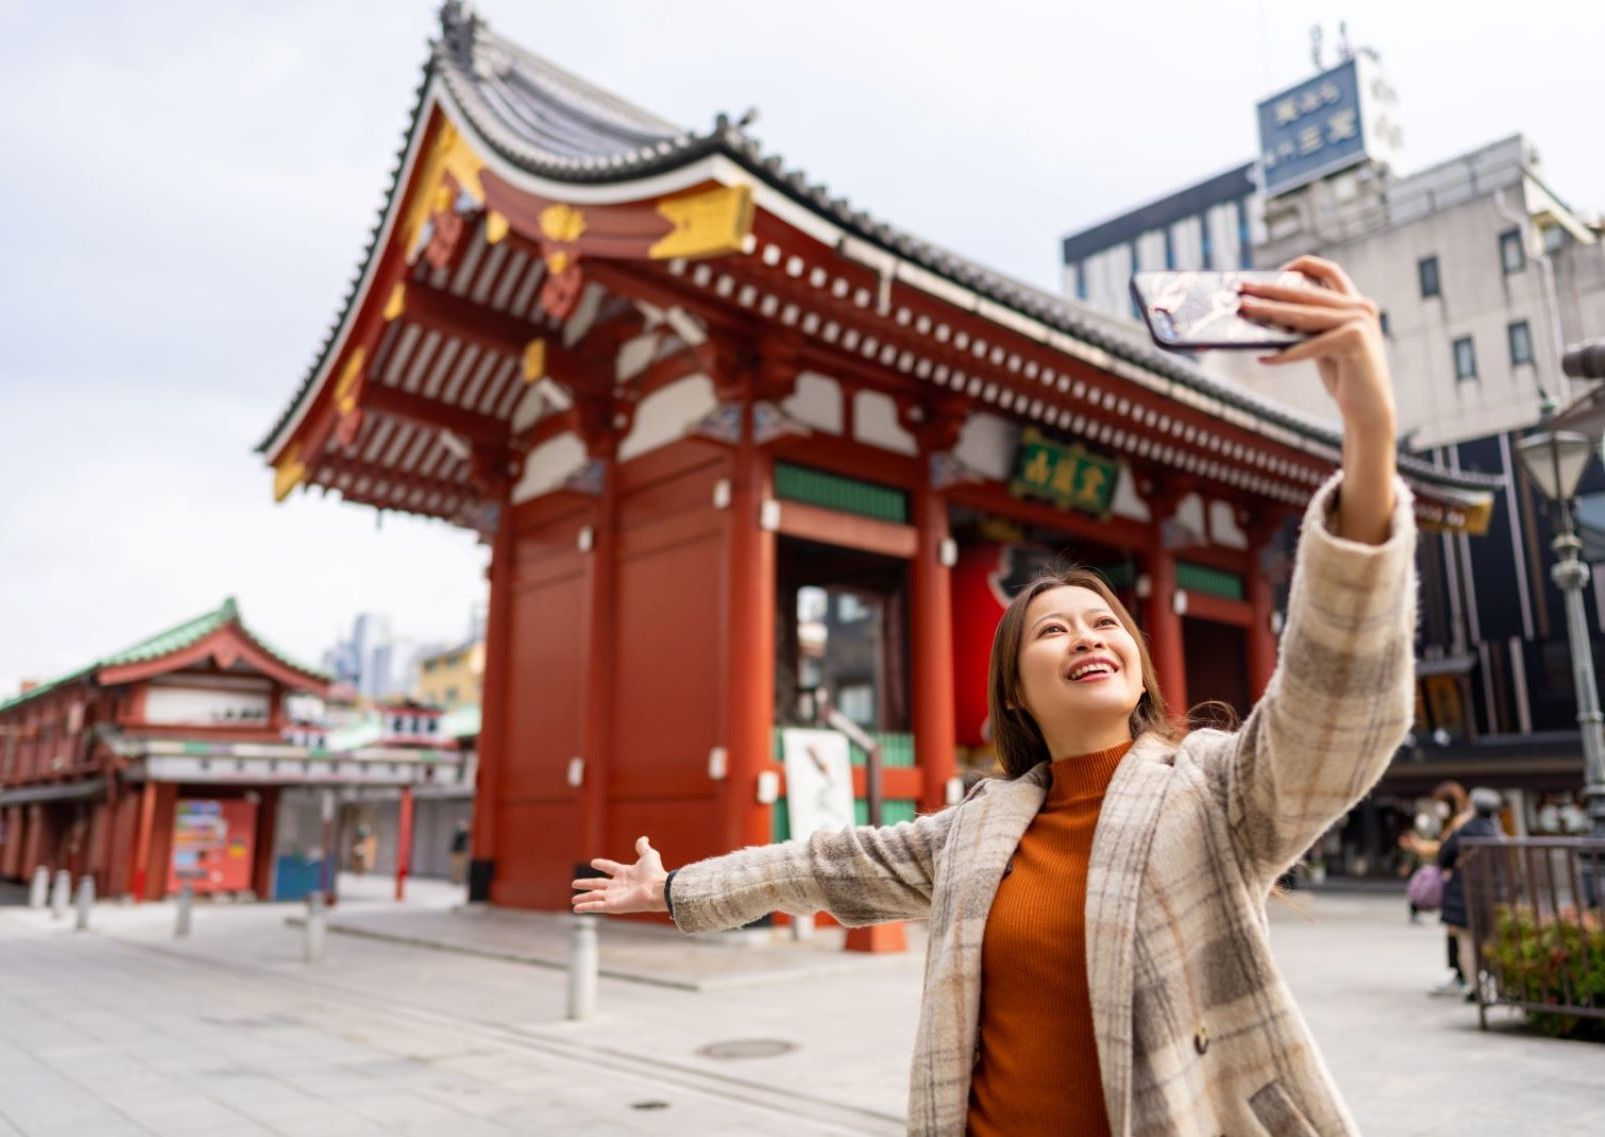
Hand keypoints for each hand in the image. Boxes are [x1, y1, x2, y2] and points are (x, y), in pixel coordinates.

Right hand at [570, 836, 668, 915]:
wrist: (657, 889)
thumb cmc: (654, 873)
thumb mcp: (649, 856)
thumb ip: (643, 847)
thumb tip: (644, 838)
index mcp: (625, 873)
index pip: (610, 868)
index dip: (602, 864)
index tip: (594, 862)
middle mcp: (618, 885)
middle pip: (598, 884)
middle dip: (586, 884)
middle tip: (574, 884)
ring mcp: (615, 896)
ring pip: (595, 896)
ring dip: (583, 898)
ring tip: (573, 899)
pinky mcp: (613, 906)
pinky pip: (596, 906)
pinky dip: (586, 907)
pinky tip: (576, 908)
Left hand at [1238, 256, 1396, 543]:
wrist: (1369, 408)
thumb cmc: (1344, 376)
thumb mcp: (1324, 344)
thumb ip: (1308, 325)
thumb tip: (1267, 313)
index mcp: (1356, 303)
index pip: (1329, 271)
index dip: (1302, 264)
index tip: (1276, 270)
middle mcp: (1360, 307)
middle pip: (1306, 292)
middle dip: (1270, 289)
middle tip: (1242, 288)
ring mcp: (1359, 322)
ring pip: (1303, 314)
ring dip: (1269, 312)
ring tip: (1245, 312)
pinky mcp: (1354, 341)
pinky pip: (1308, 346)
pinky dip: (1284, 354)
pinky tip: (1263, 359)